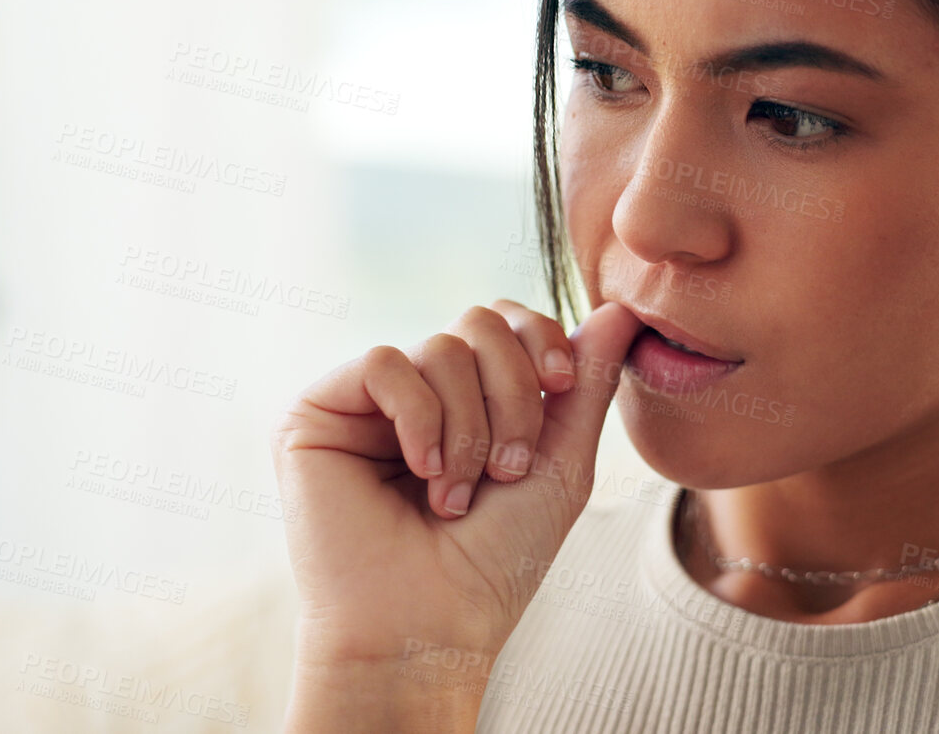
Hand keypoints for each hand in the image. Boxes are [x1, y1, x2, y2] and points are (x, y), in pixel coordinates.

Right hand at [270, 299, 642, 728]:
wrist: (430, 627)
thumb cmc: (494, 561)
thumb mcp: (560, 463)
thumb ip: (588, 383)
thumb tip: (620, 311)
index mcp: (469, 398)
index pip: (508, 320)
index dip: (541, 338)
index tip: (562, 386)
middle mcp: (417, 391)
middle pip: (479, 322)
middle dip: (512, 392)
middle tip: (507, 468)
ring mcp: (365, 401)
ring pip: (440, 345)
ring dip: (469, 427)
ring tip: (458, 495)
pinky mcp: (317, 411)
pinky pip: (386, 362)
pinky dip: (420, 418)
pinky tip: (422, 473)